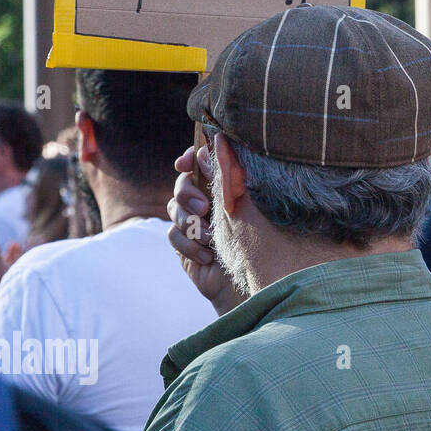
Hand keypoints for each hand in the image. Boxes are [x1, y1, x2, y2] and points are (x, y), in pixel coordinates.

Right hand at [168, 145, 242, 314]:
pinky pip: (173, 236)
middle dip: (187, 193)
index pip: (198, 165)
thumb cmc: (256, 242)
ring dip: (191, 223)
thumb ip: (228, 179)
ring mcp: (192, 223)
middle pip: (181, 185)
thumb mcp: (245, 207)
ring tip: (212, 237)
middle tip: (204, 207)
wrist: (250, 282)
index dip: (188, 160)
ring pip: (174, 209)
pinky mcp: (184, 244)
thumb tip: (211, 148)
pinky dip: (189, 245)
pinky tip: (208, 255)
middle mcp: (204, 202)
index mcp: (221, 189)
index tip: (185, 163)